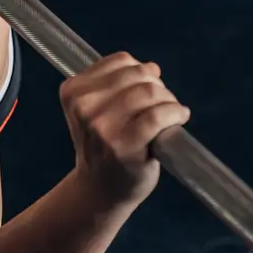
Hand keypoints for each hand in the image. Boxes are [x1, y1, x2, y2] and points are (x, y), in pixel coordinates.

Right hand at [60, 54, 191, 208]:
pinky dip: (176, 113)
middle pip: (138, 74)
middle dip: (158, 86)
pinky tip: (179, 119)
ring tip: (170, 115)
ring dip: (168, 101)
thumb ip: (119, 83)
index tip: (145, 92)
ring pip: (150, 92)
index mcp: (73, 92)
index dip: (141, 72)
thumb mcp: (96, 109)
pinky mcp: (124, 145)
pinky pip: (159, 115)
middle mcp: (84, 107)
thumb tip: (152, 68)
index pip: (121, 61)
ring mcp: (102, 127)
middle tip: (161, 105)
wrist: (100, 191)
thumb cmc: (104, 147)